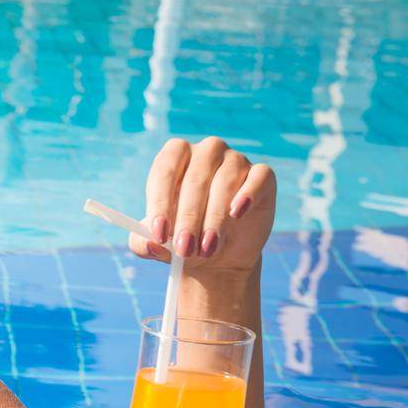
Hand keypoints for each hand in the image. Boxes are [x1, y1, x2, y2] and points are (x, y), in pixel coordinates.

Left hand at [129, 137, 275, 273]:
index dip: (160, 202)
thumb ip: (144, 243)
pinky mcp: (262, 176)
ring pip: (224, 183)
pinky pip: (258, 177)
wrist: (218, 255)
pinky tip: (236, 213)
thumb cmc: (182, 239)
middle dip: (188, 219)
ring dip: (214, 219)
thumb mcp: (158, 245)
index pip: (165, 171)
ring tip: (207, 248)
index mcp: (175, 157)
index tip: (159, 234)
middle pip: (195, 180)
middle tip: (184, 249)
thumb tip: (150, 243)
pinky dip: (247, 194)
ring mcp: (235, 160)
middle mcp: (206, 151)